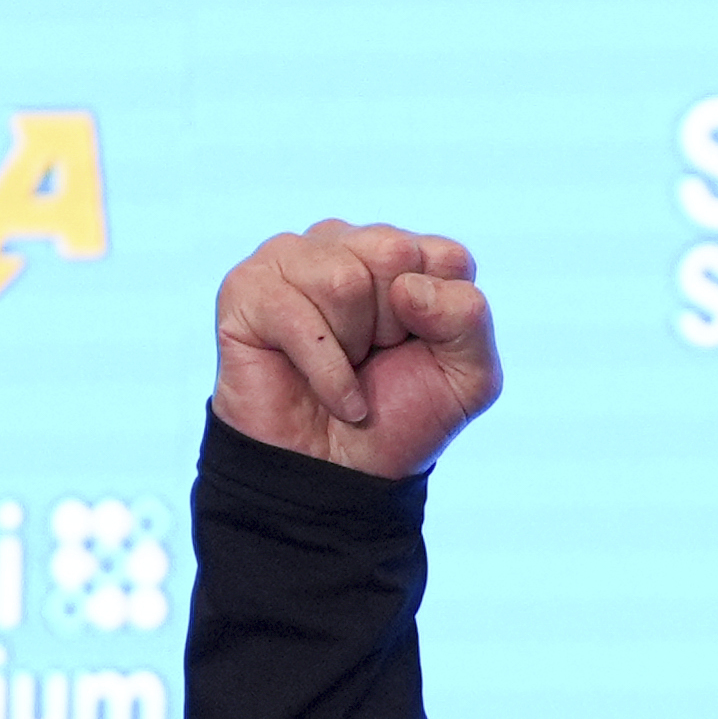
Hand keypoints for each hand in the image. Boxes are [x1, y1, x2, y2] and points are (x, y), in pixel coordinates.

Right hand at [212, 220, 500, 478]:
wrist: (341, 475)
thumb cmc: (401, 417)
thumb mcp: (470, 377)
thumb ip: (469, 318)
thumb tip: (407, 285)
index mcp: (408, 254)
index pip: (448, 257)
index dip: (442, 320)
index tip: (419, 349)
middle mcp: (349, 243)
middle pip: (393, 253)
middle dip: (395, 325)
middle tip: (376, 356)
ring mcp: (293, 258)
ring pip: (343, 280)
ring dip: (353, 345)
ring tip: (345, 365)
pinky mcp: (247, 288)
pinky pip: (297, 317)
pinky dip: (326, 373)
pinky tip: (332, 395)